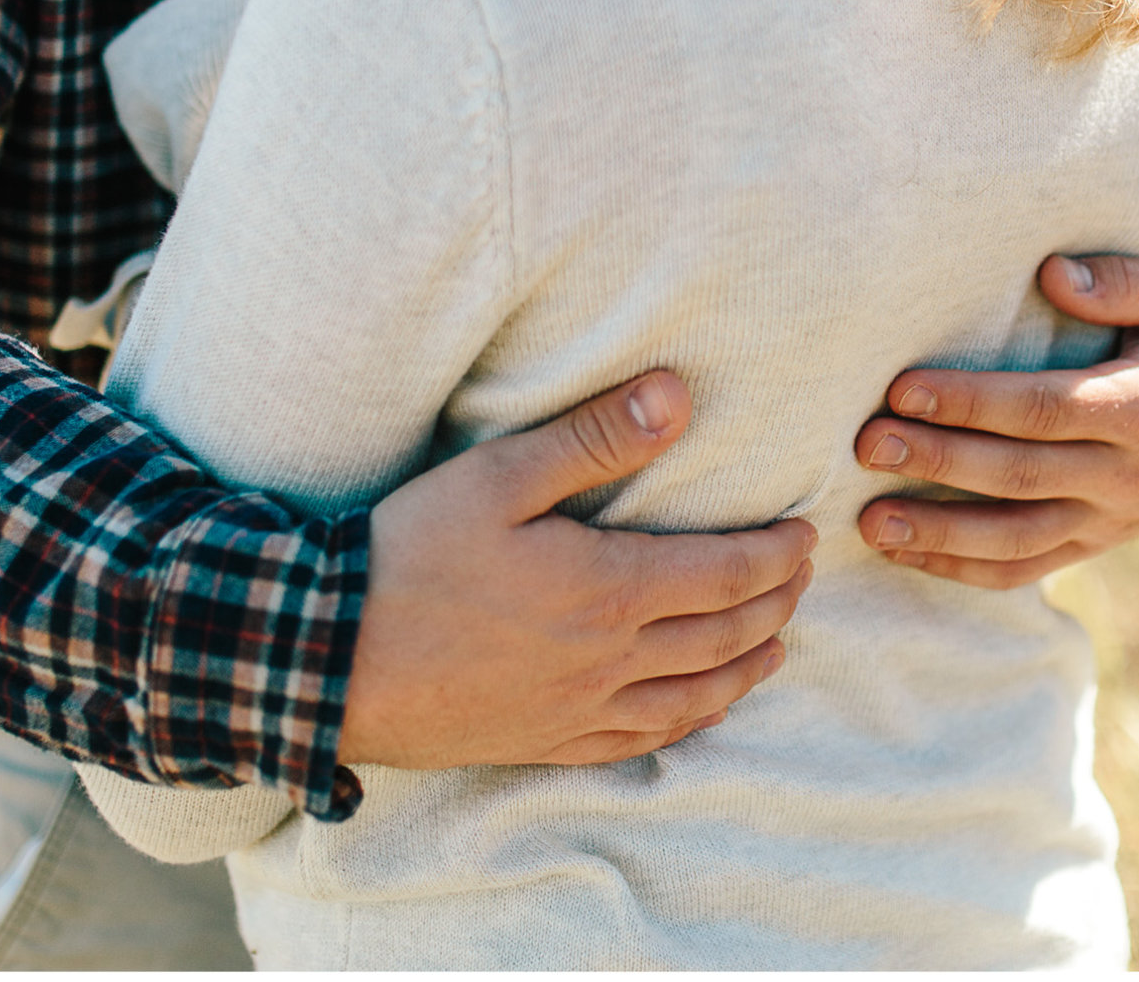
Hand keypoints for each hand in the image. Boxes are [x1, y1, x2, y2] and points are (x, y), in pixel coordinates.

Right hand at [341, 370, 816, 766]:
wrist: (331, 660)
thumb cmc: (412, 555)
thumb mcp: (501, 475)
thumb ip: (595, 437)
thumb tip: (679, 395)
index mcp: (608, 591)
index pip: (726, 576)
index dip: (776, 556)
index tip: (807, 534)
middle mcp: (608, 662)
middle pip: (722, 638)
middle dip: (775, 605)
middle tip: (804, 578)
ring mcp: (577, 713)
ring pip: (693, 698)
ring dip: (746, 668)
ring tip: (777, 645)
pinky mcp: (544, 744)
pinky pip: (641, 743)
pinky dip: (690, 724)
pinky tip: (701, 712)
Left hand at [853, 254, 1138, 588]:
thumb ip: (1126, 280)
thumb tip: (1053, 275)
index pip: (1049, 410)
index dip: (975, 403)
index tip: (905, 387)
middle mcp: (1127, 474)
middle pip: (1021, 476)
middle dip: (938, 462)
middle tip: (868, 443)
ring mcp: (1110, 519)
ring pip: (1018, 540)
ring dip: (940, 534)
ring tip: (870, 520)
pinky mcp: (1094, 543)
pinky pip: (1028, 568)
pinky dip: (965, 569)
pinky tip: (907, 554)